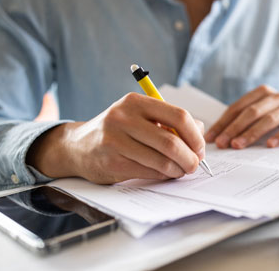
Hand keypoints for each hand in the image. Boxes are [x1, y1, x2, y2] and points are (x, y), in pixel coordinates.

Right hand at [27, 93, 205, 183]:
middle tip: (194, 164)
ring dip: (177, 170)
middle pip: (171, 141)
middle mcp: (123, 117)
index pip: (178, 116)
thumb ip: (170, 121)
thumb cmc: (118, 131)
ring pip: (161, 160)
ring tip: (181, 171)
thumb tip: (200, 132)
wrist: (78, 146)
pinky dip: (162, 176)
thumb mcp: (140, 117)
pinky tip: (165, 174)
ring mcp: (115, 140)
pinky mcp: (111, 162)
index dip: (195, 135)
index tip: (200, 148)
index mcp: (136, 102)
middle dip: (189, 157)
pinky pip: (148, 172)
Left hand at [204, 85, 278, 148]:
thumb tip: (216, 137)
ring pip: (268, 120)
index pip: (238, 107)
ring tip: (238, 145)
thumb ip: (241, 121)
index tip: (212, 138)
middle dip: (234, 128)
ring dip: (251, 133)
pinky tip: (270, 145)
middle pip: (251, 112)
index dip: (223, 123)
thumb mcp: (259, 114)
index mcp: (261, 93)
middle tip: (223, 143)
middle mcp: (276, 97)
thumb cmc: (277, 119)